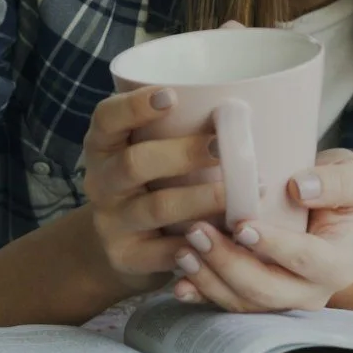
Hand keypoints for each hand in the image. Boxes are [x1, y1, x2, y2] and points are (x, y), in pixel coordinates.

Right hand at [78, 86, 234, 290]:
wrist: (117, 246)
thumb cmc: (150, 184)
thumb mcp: (148, 153)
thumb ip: (177, 131)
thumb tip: (251, 104)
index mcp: (104, 147)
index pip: (107, 119)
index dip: (135, 106)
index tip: (172, 95)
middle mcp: (101, 182)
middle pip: (135, 163)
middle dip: (183, 153)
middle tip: (224, 147)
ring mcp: (111, 222)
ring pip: (158, 207)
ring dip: (205, 199)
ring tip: (248, 192)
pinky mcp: (127, 257)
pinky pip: (167, 251)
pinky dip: (201, 243)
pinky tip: (231, 234)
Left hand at [168, 149, 352, 311]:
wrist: (322, 207)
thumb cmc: (335, 188)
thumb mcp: (352, 176)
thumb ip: (338, 182)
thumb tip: (301, 188)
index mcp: (338, 265)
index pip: (307, 260)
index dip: (274, 246)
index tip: (242, 226)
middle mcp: (311, 293)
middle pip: (268, 291)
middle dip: (229, 264)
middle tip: (199, 233)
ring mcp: (282, 303)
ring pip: (243, 304)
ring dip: (210, 279)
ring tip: (184, 249)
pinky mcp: (256, 304)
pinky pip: (226, 307)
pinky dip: (201, 296)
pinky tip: (180, 283)